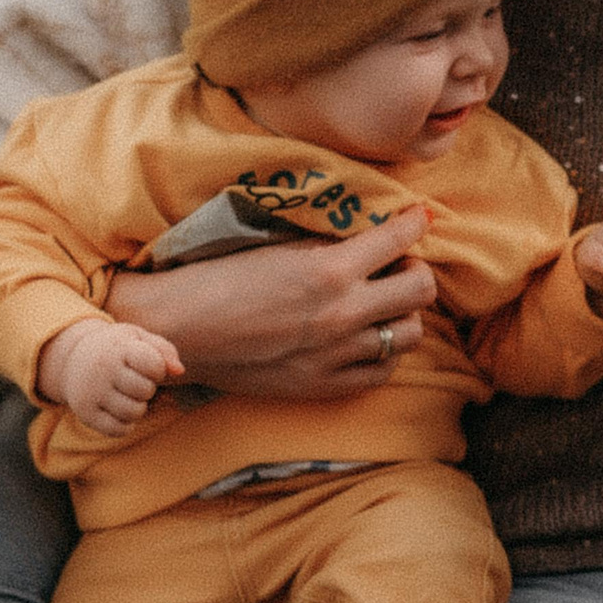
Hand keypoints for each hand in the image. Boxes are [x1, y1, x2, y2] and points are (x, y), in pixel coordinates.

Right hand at [39, 317, 184, 434]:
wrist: (72, 359)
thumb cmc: (117, 349)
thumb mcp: (138, 339)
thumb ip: (164, 351)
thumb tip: (180, 371)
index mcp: (118, 349)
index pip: (154, 364)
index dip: (158, 369)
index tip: (148, 365)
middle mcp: (102, 371)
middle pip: (145, 390)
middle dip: (148, 388)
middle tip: (137, 381)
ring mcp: (91, 394)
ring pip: (134, 413)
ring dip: (139, 407)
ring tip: (130, 396)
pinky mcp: (86, 414)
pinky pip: (118, 430)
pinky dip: (126, 424)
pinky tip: (120, 410)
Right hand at [103, 207, 437, 398]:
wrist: (181, 330)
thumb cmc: (222, 276)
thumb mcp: (280, 245)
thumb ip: (330, 242)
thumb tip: (373, 230)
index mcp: (330, 269)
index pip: (400, 239)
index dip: (414, 222)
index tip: (417, 217)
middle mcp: (342, 313)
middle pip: (421, 289)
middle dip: (414, 269)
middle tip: (396, 265)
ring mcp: (337, 355)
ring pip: (409, 333)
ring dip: (402, 313)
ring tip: (382, 303)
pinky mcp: (325, 385)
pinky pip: (383, 371)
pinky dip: (383, 352)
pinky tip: (365, 338)